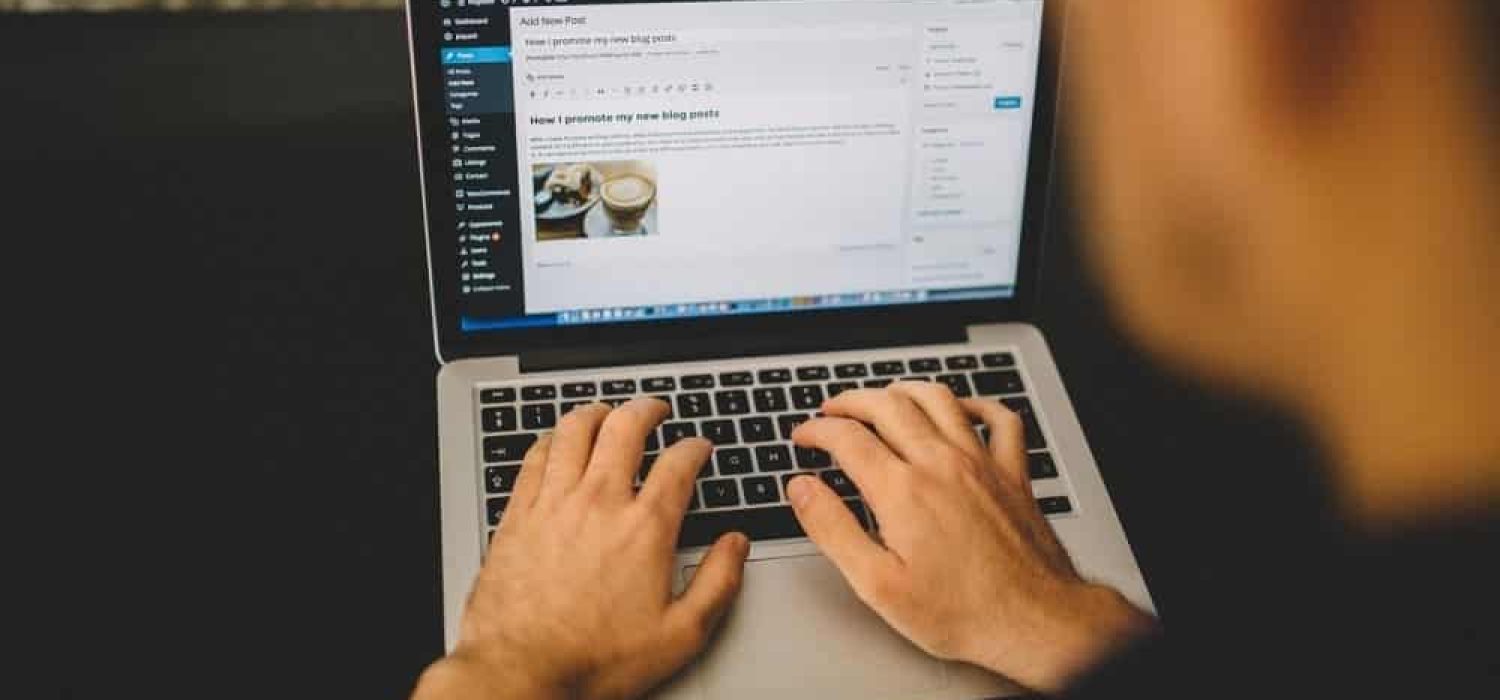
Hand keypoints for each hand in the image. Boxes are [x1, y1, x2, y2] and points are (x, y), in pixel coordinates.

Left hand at [413, 399, 749, 699]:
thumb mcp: (680, 634)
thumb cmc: (594, 658)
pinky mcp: (517, 514)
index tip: (699, 448)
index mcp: (645, 528)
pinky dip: (550, 439)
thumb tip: (736, 546)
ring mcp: (553, 504)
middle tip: (655, 408)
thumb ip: (718, 583)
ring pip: (574, 431)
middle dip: (647, 409)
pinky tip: (555, 442)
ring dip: (596, 412)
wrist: (521, 672)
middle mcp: (599, 503)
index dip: (695, 447)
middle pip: (625, 428)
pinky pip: (533, 457)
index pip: (679, 464)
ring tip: (607, 411)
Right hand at [786, 382, 1153, 692]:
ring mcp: (981, 463)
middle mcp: (941, 464)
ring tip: (882, 397)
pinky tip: (961, 409)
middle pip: (888, 405)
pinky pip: (999, 419)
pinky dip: (976, 404)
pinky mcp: (1013, 473)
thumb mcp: (877, 584)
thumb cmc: (961, 612)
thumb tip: (801, 489)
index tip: (803, 436)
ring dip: (902, 390)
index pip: (847, 437)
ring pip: (938, 399)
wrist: (1033, 622)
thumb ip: (832, 529)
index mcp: (903, 490)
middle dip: (850, 401)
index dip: (816, 430)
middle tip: (831, 411)